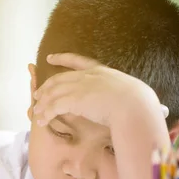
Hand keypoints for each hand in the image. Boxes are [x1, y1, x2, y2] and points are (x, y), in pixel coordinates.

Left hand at [32, 53, 167, 125]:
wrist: (135, 106)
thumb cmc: (140, 103)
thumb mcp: (133, 92)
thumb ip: (127, 95)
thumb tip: (142, 103)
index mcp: (101, 71)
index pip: (77, 60)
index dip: (62, 58)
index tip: (50, 58)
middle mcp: (87, 76)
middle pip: (59, 79)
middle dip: (46, 87)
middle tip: (37, 94)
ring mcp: (80, 86)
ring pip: (53, 93)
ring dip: (43, 103)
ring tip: (36, 112)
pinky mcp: (73, 100)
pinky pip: (53, 106)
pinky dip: (45, 113)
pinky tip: (41, 120)